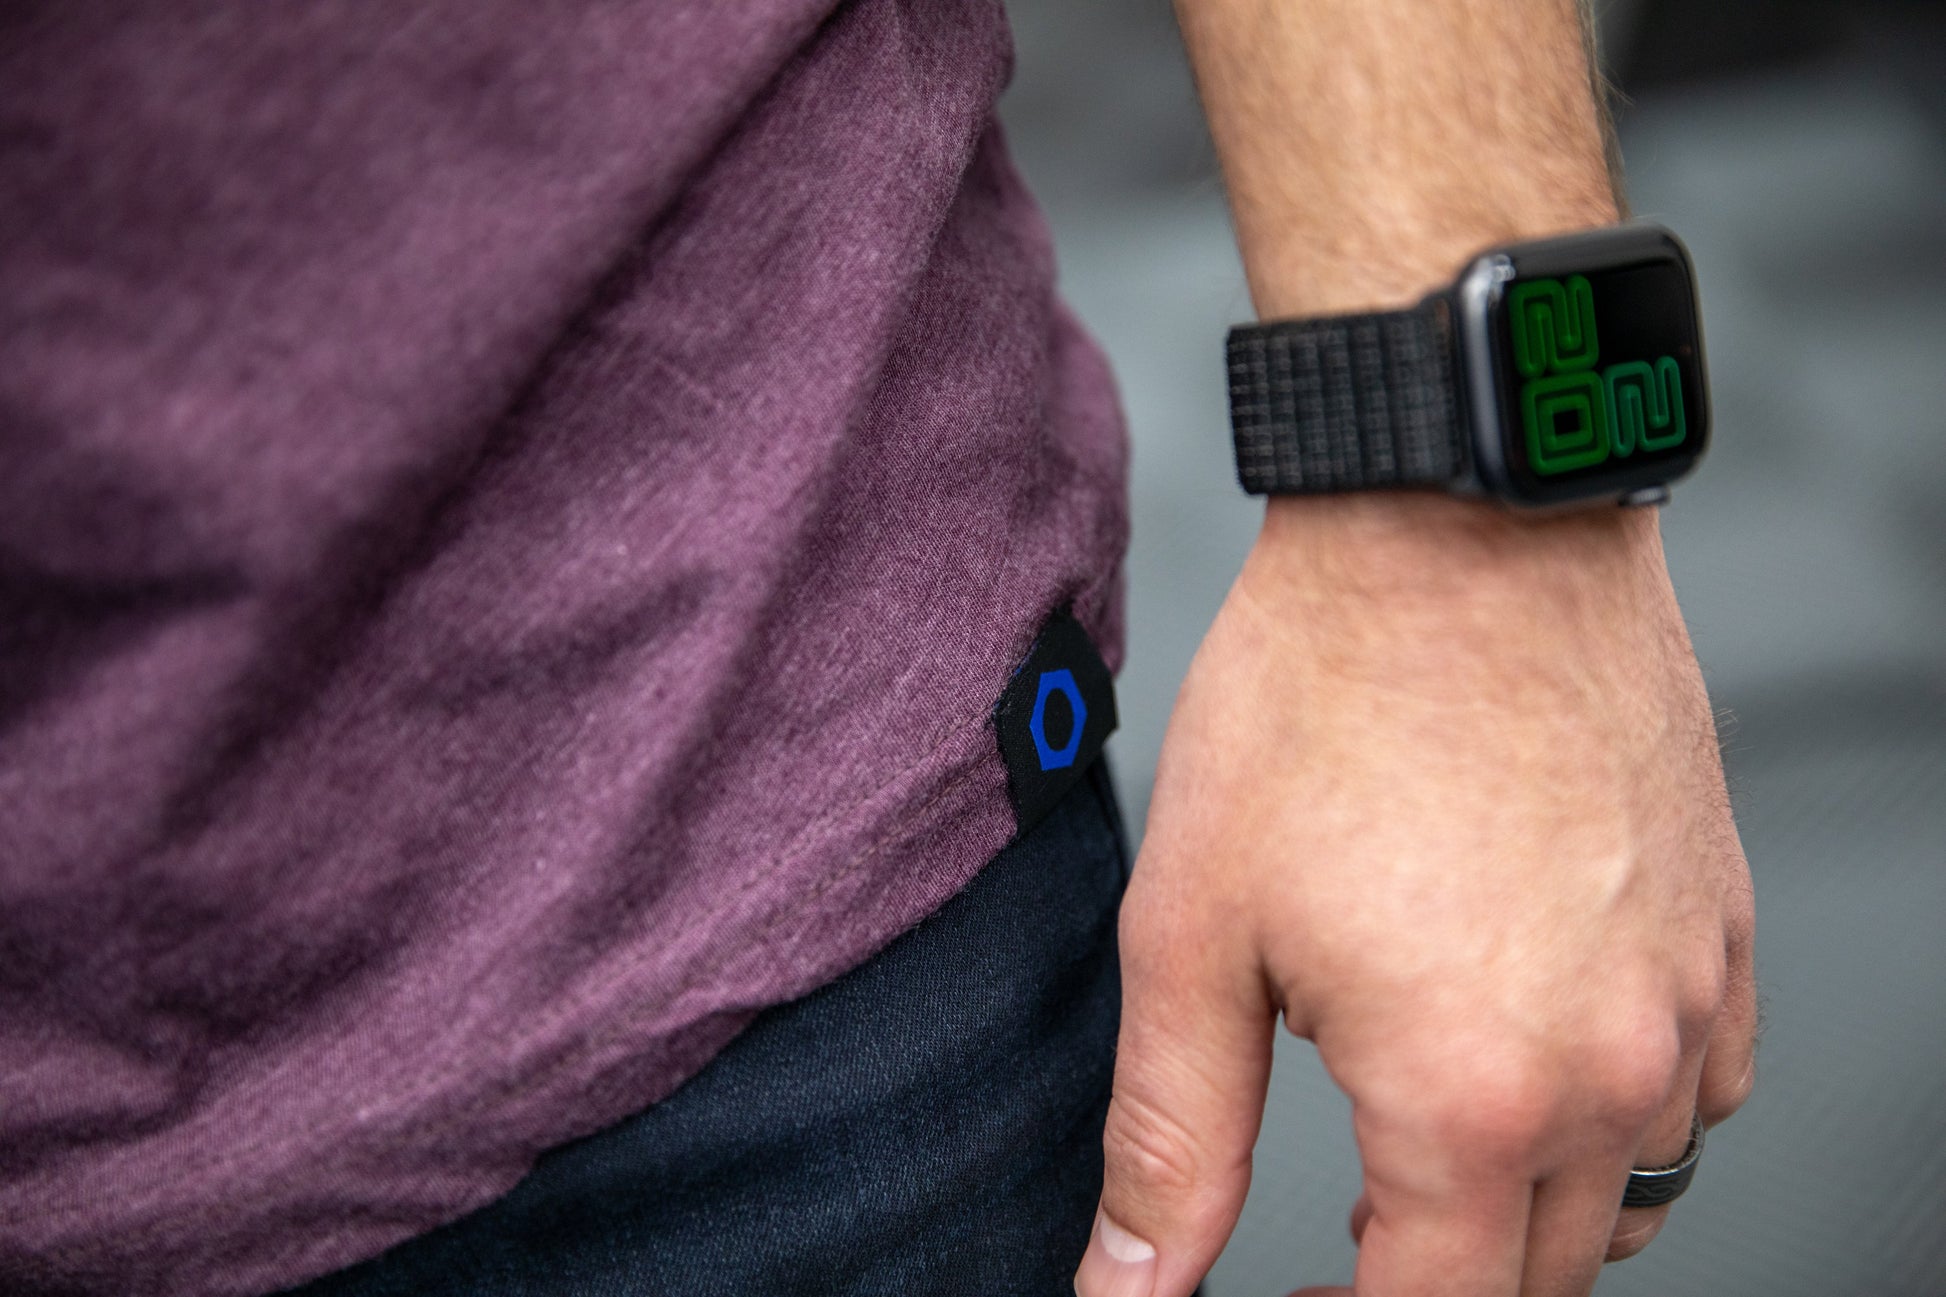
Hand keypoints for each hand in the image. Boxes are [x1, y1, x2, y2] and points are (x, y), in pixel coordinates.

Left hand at [1075, 495, 1756, 1296]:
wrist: (1454, 533)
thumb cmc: (1323, 698)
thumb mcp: (1194, 936)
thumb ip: (1171, 1140)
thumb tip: (1132, 1286)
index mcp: (1470, 1098)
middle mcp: (1610, 1070)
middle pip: (1539, 1278)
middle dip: (1435, 1280)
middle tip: (1344, 1240)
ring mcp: (1685, 1001)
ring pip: (1633, 1193)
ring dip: (1531, 1212)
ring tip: (1433, 1156)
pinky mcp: (1722, 930)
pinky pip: (1706, 1092)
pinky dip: (1627, 1119)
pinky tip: (1545, 1063)